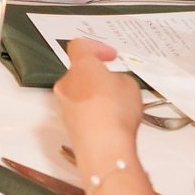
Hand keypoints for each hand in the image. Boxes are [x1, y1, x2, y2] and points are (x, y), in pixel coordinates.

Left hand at [51, 36, 146, 160]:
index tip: (109, 55)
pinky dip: (93, 116)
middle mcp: (67, 84)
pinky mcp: (69, 127)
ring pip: (79, 95)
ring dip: (95, 98)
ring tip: (117, 109)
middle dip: (98, 78)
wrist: (104, 147)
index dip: (97, 48)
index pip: (80, 46)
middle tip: (116, 85)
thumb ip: (120, 79)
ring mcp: (65, 106)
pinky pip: (81, 114)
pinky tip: (110, 124)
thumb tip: (116, 85)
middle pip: (80, 73)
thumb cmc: (113, 113)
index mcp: (81, 66)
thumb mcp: (130, 85)